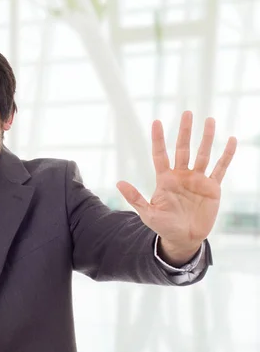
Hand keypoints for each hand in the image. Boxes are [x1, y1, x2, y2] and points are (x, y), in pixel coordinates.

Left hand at [116, 111, 236, 265]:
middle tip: (187, 113)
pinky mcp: (212, 188)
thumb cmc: (163, 225)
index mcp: (164, 179)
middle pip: (183, 148)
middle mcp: (181, 175)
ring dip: (207, 138)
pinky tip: (231, 141)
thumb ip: (135, 197)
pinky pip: (220, 168)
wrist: (183, 238)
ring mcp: (197, 180)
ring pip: (203, 154)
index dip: (158, 139)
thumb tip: (119, 182)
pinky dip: (226, 155)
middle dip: (184, 131)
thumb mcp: (147, 212)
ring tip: (210, 120)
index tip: (156, 122)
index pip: (160, 154)